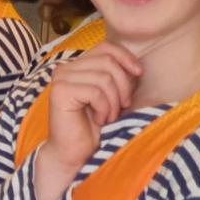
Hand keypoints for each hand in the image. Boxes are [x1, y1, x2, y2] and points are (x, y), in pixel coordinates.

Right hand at [34, 43, 141, 199]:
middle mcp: (65, 68)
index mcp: (76, 65)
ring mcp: (61, 79)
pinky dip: (104, 108)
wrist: (73, 152)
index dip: (126, 58)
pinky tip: (98, 119)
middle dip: (123, 86)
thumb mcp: (110, 96)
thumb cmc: (93, 126)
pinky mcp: (60, 92)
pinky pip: (95, 92)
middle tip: (121, 107)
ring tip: (108, 116)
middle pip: (108, 61)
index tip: (139, 74)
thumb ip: (115, 77)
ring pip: (104, 78)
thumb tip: (136, 66)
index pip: (105, 47)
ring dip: (113, 102)